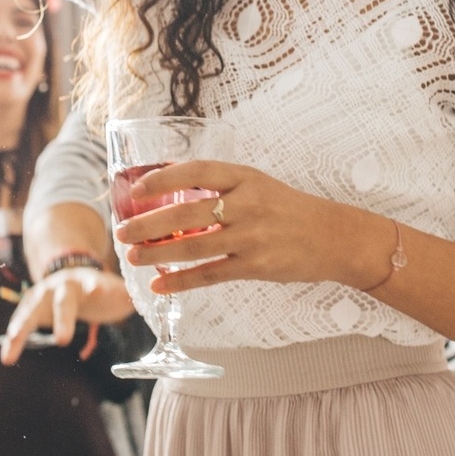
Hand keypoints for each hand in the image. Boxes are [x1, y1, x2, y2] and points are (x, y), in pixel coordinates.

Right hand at [0, 266, 135, 365]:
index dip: (94, 287)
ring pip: (30, 310)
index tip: (97, 291)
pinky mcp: (31, 309)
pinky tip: (6, 358)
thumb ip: (127, 295)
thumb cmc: (98, 287)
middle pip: (60, 300)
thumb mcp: (115, 289)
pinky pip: (21, 324)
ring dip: (21, 329)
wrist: (72, 272)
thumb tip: (154, 299)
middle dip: (61, 319)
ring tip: (11, 350)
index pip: (91, 283)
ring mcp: (42, 295)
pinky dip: (14, 340)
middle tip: (63, 340)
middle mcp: (61, 285)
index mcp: (85, 280)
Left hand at [112, 160, 380, 295]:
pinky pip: (210, 274)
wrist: (333, 236)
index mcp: (245, 177)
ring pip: (194, 247)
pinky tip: (159, 284)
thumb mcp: (257, 184)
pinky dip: (181, 281)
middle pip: (187, 214)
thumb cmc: (288, 209)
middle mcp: (247, 204)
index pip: (196, 171)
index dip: (163, 179)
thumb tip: (170, 186)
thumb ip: (220, 186)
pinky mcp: (256, 266)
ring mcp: (252, 236)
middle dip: (148, 224)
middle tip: (122, 232)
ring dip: (158, 254)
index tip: (136, 188)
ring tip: (133, 257)